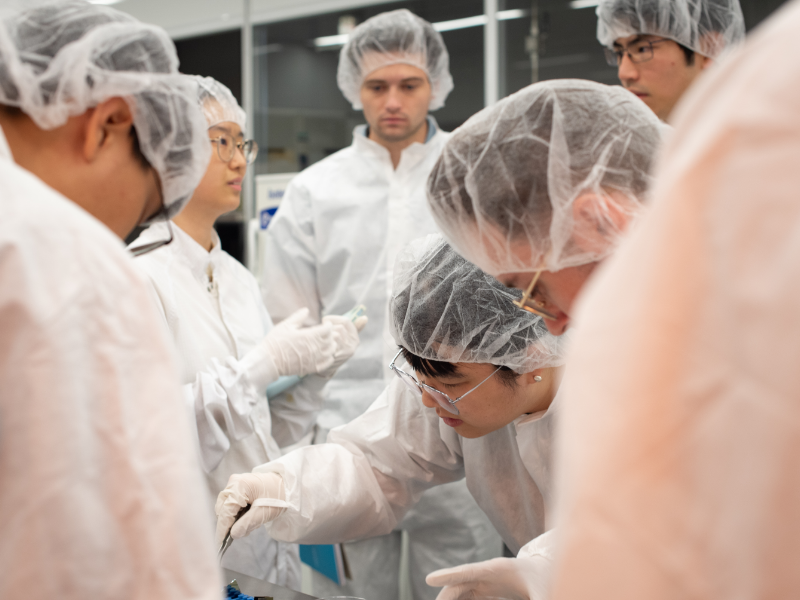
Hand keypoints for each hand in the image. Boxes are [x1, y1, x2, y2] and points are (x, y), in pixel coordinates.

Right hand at [215, 472, 286, 545]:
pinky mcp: (238, 488)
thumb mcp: (264, 513)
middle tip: (243, 532)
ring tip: (250, 523)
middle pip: (223, 509)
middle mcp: (233, 483)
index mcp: (239, 485)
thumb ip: (247, 524)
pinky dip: (237, 514)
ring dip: (234, 519)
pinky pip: (231, 504)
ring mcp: (235, 484)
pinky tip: (249, 517)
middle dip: (230, 524)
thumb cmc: (277, 496)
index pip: (225, 511)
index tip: (220, 544)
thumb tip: (232, 534)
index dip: (222, 529)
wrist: (287, 486)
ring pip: (226, 508)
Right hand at [247, 307, 336, 387]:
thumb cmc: (275, 342)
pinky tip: (325, 354)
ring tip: (326, 342)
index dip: (328, 324)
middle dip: (330, 334)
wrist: (269, 361)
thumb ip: (298, 317)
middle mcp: (314, 348)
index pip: (328, 329)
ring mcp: (314, 359)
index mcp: (309, 336)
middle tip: (326, 332)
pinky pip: (327, 363)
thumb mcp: (285, 326)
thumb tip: (306, 310)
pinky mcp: (312, 368)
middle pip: (331, 339)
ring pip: (331, 351)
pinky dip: (329, 358)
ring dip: (331, 345)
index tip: (325, 323)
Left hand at [317, 314, 367, 377]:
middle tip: (323, 331)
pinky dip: (324, 341)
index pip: (346, 321)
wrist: (326, 366)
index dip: (333, 319)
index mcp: (354, 337)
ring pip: (335, 334)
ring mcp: (346, 351)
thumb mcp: (344, 337)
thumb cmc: (334, 347)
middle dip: (329, 327)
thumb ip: (352, 327)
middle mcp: (353, 345)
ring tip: (323, 338)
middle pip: (340, 327)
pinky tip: (322, 344)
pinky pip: (330, 342)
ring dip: (326, 334)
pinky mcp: (337, 356)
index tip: (326, 320)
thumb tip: (365, 318)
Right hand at [426, 553, 552, 599]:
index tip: (429, 578)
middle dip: (444, 597)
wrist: (547, 571)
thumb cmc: (547, 578)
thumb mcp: (545, 592)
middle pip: (458, 584)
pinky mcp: (487, 589)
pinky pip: (468, 597)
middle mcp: (486, 573)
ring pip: (460, 592)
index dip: (448, 575)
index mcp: (497, 569)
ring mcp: (484, 581)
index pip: (468, 571)